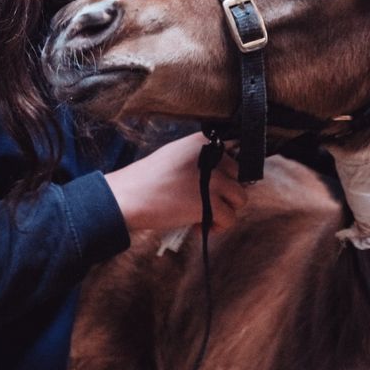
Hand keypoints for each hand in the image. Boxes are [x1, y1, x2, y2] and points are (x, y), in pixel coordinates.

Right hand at [103, 132, 245, 233]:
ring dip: (225, 211)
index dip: (224, 177)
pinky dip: (217, 227)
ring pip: (239, 199)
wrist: (129, 196)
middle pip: (239, 177)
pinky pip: (230, 218)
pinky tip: (199, 227)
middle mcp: (212, 157)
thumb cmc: (146, 180)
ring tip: (205, 217)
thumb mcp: (174, 155)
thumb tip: (219, 176)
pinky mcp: (212, 204)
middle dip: (226, 193)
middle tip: (209, 203)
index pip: (232, 157)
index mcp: (202, 142)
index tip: (212, 188)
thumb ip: (198, 160)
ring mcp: (214, 180)